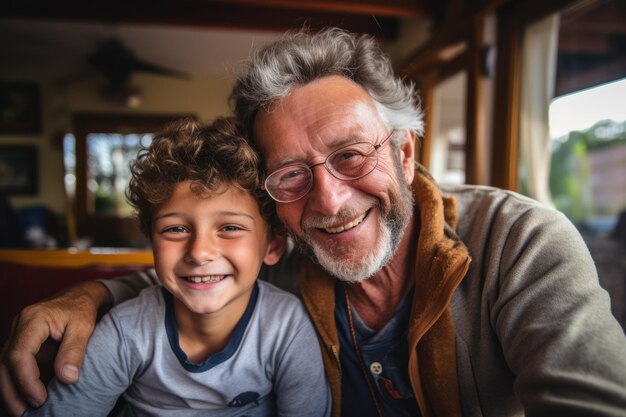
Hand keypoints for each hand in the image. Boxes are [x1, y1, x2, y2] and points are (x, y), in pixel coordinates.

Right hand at [0, 281, 110, 415]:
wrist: (79, 297)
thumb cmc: (82, 310)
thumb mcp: (84, 327)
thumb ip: (74, 351)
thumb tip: (67, 379)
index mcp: (33, 319)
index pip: (19, 354)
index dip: (26, 380)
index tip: (40, 399)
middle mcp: (19, 326)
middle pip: (4, 363)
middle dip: (12, 391)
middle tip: (25, 413)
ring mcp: (17, 334)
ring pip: (4, 366)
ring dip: (11, 390)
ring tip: (23, 412)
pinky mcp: (21, 343)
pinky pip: (12, 365)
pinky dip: (16, 383)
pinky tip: (25, 399)